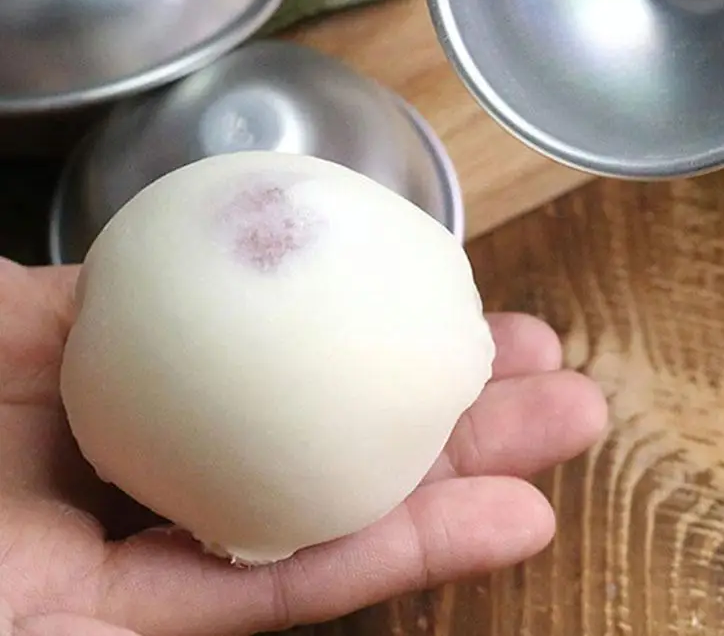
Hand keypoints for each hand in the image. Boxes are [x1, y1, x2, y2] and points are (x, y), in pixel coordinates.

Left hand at [0, 259, 606, 635]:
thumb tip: (220, 228)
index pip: (286, 353)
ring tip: (568, 433)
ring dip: (470, 474)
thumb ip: (102, 284)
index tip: (466, 299)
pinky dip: (407, 552)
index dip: (384, 325)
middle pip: (337, 425)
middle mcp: (167, 466)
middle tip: (556, 371)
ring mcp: (168, 555)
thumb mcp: (4, 319)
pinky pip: (300, 586)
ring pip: (345, 507)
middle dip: (458, 397)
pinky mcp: (156, 635)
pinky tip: (508, 522)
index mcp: (135, 387)